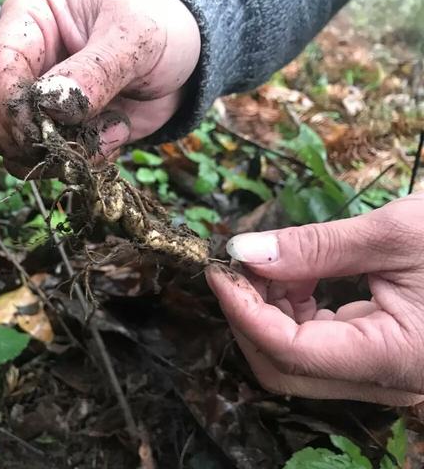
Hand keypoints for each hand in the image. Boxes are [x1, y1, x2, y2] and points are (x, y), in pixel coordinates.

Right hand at [0, 0, 199, 176]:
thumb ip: (95, 71)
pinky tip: (116, 134)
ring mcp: (39, 106)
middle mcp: (25, 66)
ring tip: (112, 130)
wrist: (185, 62)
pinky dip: (83, 162)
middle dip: (26, 140)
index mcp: (30, 21)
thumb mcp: (135, 37)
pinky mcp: (60, 135)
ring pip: (14, 150)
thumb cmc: (159, 26)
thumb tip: (51, 107)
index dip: (13, 105)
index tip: (43, 129)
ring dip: (61, 155)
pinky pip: (50, 164)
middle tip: (72, 140)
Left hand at [206, 193, 423, 405]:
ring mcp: (383, 372)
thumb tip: (243, 251)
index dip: (243, 311)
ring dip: (270, 312)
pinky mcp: (380, 356)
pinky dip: (295, 311)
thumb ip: (314, 247)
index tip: (220, 270)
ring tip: (272, 263)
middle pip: (284, 368)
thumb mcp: (394, 234)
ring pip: (296, 360)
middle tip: (240, 265)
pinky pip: (319, 346)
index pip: (290, 353)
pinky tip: (297, 276)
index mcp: (395, 360)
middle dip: (250, 315)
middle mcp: (386, 381)